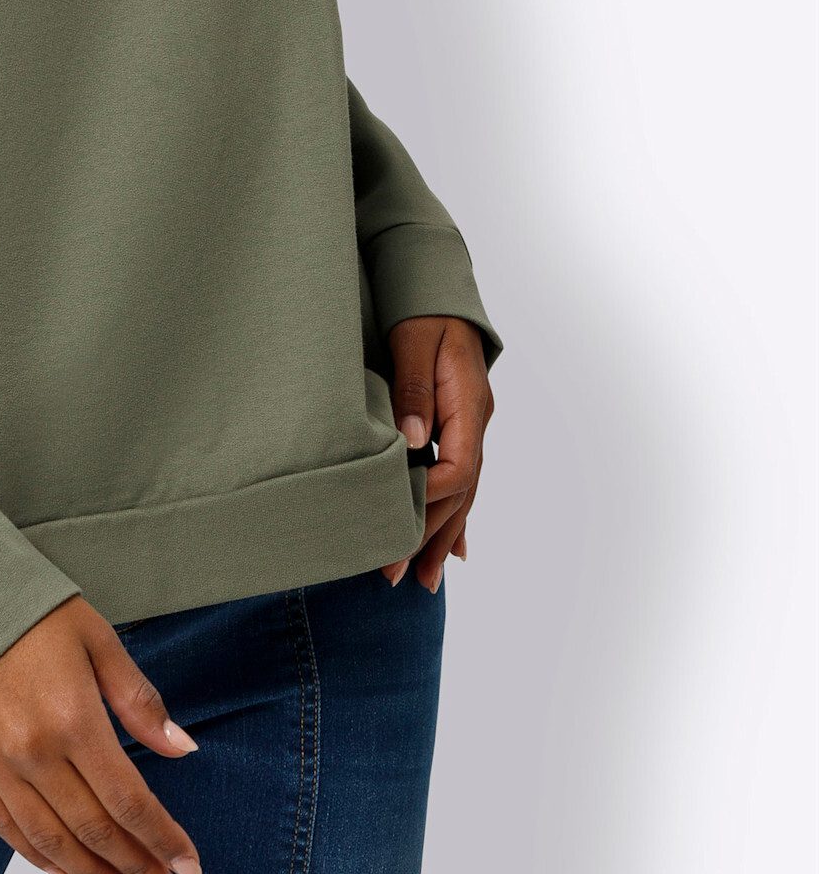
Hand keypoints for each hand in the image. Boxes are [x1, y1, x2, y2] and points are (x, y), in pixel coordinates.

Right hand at [0, 596, 203, 873]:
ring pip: (51, 841)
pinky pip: (5, 827)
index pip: (129, 800)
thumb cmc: (32, 610)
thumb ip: (138, 700)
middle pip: (94, 830)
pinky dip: (37, 859)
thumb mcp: (96, 638)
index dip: (163, 840)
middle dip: (138, 870)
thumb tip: (182, 750)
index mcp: (73, 718)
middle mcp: (33, 751)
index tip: (191, 868)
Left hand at [381, 314, 494, 590]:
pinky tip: (454, 550)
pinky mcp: (459, 428)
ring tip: (425, 580)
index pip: (457, 467)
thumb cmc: (423, 313)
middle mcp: (475, 423)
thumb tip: (412, 440)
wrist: (440, 293)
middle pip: (460, 491)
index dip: (429, 498)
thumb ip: (414, 390)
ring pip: (463, 494)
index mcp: (468, 405)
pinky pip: (462, 482)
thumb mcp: (414, 342)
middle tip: (398, 574)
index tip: (397, 521)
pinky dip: (456, 517)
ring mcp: (470, 428)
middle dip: (431, 534)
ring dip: (443, 536)